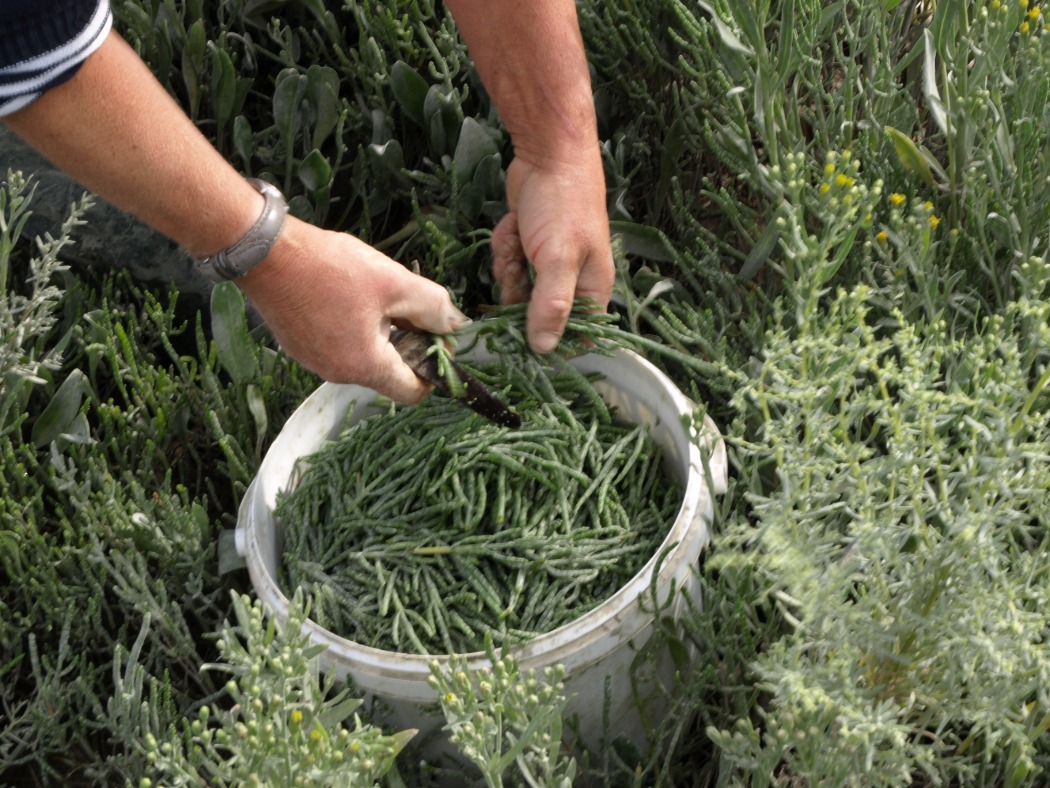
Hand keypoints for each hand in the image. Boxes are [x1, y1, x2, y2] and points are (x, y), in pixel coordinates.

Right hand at [238, 216, 467, 402]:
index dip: (433, 370)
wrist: (264, 252)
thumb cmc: (329, 267)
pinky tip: (346, 294)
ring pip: (363, 355)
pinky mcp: (299, 345)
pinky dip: (352, 326)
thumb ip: (433, 308)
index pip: (413, 392)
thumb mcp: (394, 282)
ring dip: (379, 331)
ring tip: (372, 293)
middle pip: (389, 371)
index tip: (436, 340)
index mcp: (365, 366)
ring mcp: (314, 361)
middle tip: (406, 303)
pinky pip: (339, 344)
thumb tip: (455, 325)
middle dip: (406, 342)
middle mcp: (338, 373)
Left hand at [491, 152, 613, 352]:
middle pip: (538, 314)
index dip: (552, 341)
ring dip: (510, 265)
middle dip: (519, 294)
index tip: (524, 339)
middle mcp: (572, 280)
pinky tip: (512, 226)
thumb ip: (551, 305)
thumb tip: (545, 348)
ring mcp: (548, 263)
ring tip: (518, 238)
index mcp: (591, 289)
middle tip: (518, 267)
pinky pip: (509, 263)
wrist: (548, 153)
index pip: (576, 334)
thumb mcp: (558, 259)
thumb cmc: (563, 204)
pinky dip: (505, 245)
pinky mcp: (528, 247)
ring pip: (518, 289)